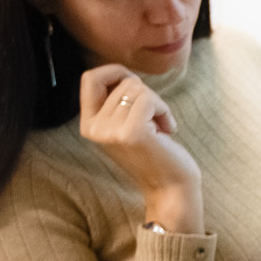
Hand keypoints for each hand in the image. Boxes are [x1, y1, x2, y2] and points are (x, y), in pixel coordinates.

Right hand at [78, 64, 202, 232]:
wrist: (171, 188)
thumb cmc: (156, 154)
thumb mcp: (126, 125)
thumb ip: (117, 102)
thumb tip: (123, 73)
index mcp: (89, 124)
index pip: (89, 78)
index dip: (115, 72)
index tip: (136, 85)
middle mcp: (94, 128)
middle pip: (123, 82)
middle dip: (148, 95)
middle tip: (155, 120)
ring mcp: (110, 131)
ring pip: (137, 88)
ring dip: (158, 105)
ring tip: (160, 128)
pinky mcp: (131, 133)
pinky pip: (149, 99)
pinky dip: (164, 110)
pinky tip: (167, 130)